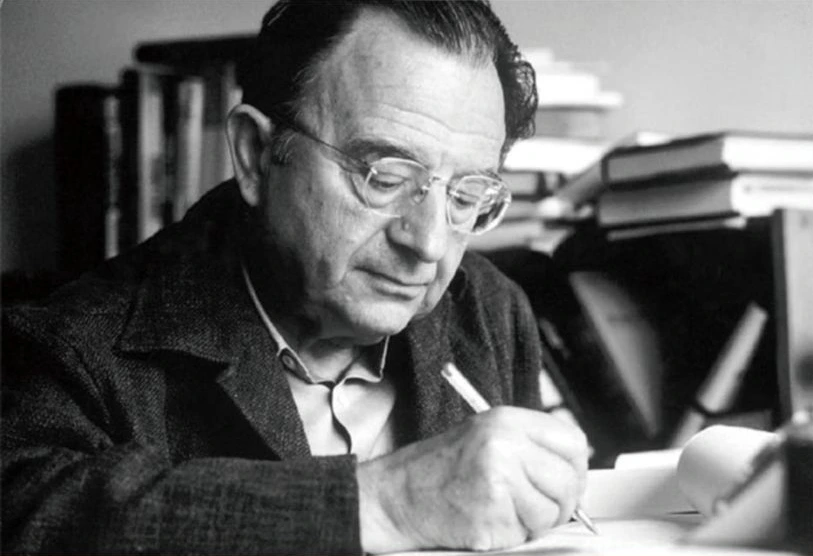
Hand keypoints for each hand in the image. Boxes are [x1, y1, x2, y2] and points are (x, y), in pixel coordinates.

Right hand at [357, 406, 588, 552]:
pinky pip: (527, 534)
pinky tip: (489, 519)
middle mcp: (505, 445)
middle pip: (568, 480)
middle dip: (561, 502)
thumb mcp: (486, 436)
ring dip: (535, 522)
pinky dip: (513, 535)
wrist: (398, 495)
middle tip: (539, 505)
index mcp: (506, 421)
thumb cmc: (439, 469)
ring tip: (504, 510)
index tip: (564, 480)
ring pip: (551, 513)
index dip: (573, 467)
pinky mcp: (493, 515)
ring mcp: (499, 480)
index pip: (572, 442)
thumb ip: (529, 445)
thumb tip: (572, 469)